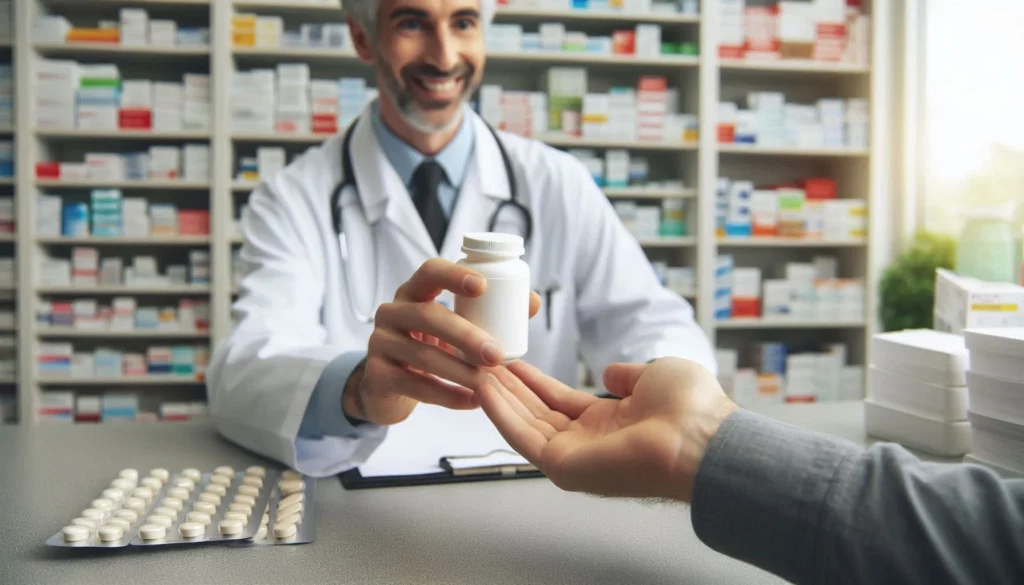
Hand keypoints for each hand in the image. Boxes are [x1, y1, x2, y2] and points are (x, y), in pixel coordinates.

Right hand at [346, 258, 540, 425]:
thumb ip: (489, 313)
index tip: (483, 286)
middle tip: (496, 354)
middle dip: (466, 335)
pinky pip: (416, 385)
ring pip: (423, 354)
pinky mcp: (377, 375)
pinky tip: (472, 401)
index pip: (430, 271)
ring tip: (487, 382)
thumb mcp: (454, 326)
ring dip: (460, 370)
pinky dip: (448, 395)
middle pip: (428, 316)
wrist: (387, 386)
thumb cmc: (429, 346)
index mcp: (414, 292)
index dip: (454, 275)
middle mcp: (393, 312)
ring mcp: (380, 343)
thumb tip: (531, 303)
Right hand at [477, 358, 736, 502]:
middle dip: (508, 386)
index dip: (535, 380)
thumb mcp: (655, 377)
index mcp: (610, 422)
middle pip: (536, 412)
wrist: (701, 437)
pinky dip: (500, 411)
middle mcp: (588, 442)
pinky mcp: (563, 466)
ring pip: (523, 423)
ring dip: (497, 396)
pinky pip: (522, 437)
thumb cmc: (691, 408)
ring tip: (472, 368)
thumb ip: (627, 376)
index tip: (511, 361)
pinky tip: (483, 386)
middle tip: (481, 361)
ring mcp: (574, 456)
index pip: (560, 401)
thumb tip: (610, 373)